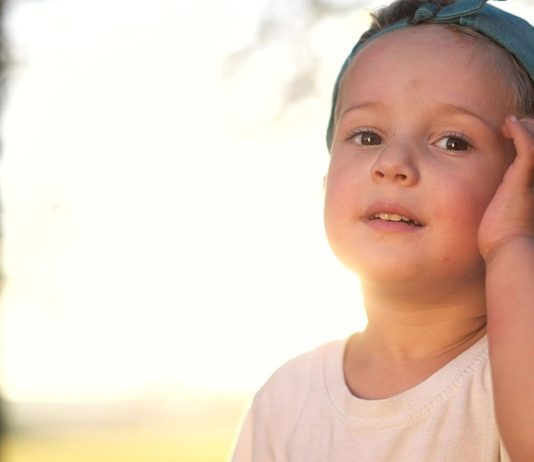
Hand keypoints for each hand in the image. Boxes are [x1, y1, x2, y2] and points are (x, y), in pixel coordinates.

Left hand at [478, 115, 533, 261]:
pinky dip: (519, 130)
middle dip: (532, 129)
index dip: (532, 138)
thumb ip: (511, 189)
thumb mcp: (510, 206)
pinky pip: (528, 145)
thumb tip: (501, 183)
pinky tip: (507, 125)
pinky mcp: (524, 177)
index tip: (511, 135)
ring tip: (508, 126)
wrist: (508, 250)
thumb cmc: (506, 235)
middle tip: (509, 129)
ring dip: (526, 127)